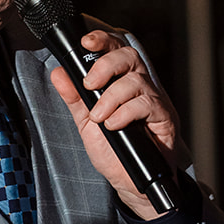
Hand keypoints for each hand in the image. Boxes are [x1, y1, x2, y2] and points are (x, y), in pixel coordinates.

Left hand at [48, 28, 190, 218]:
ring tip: (99, 118)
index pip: (116, 50)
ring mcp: (154, 101)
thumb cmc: (113, 152)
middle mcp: (141, 87)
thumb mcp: (86, 123)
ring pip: (136, 81)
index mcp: (122, 83)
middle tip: (89, 84)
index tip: (85, 43)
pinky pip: (147, 104)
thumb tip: (58, 73)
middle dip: (106, 65)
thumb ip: (74, 98)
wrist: (130, 182)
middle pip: (129, 56)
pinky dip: (125, 113)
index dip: (103, 40)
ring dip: (111, 98)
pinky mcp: (165, 118)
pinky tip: (114, 126)